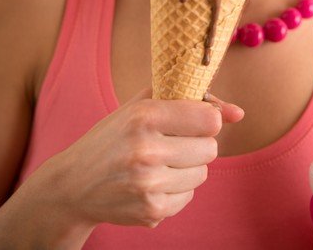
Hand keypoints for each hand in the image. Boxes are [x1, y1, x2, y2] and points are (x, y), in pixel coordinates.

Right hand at [51, 86, 243, 230]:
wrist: (73, 185)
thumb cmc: (114, 136)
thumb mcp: (142, 105)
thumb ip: (191, 100)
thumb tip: (239, 113)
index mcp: (144, 116)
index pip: (210, 119)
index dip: (206, 119)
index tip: (192, 120)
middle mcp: (146, 151)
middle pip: (211, 148)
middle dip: (197, 144)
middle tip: (172, 143)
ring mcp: (149, 185)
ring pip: (203, 173)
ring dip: (188, 167)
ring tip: (160, 163)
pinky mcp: (151, 211)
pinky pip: (189, 196)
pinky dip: (177, 189)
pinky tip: (153, 182)